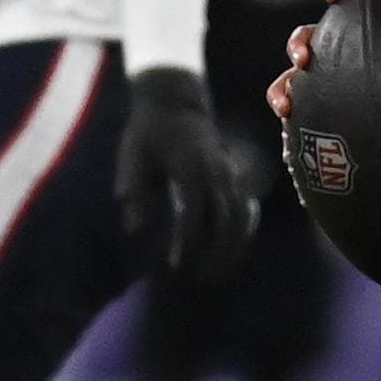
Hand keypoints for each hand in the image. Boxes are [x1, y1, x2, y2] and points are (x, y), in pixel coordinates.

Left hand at [119, 67, 256, 278]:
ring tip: (219, 274)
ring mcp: (228, 172)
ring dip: (233, 247)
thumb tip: (135, 228)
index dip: (187, 240)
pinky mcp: (233, 175)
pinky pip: (247, 206)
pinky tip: (236, 250)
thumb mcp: (132, 155)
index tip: (176, 264)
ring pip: (240, 215)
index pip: (194, 211)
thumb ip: (134, 190)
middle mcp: (215, 170)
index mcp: (189, 166)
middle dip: (217, 252)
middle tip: (202, 278)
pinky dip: (245, 230)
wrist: (173, 101)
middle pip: (225, 217)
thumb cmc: (147, 131)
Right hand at [266, 0, 380, 122]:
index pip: (344, 6)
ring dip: (282, 89)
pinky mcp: (317, 108)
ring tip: (285, 107)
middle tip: (303, 59)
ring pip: (291, 79)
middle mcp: (332, 51)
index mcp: (358, 31)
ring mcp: (321, 79)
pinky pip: (299, 118)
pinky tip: (288, 152)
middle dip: (299, 46)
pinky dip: (291, 133)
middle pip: (306, 40)